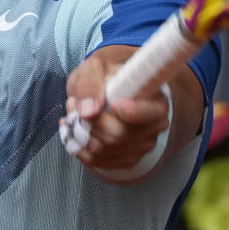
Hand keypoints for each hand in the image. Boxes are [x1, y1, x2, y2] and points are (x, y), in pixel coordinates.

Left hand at [61, 45, 169, 171]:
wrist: (103, 88)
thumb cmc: (103, 75)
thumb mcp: (94, 68)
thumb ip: (91, 85)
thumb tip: (89, 111)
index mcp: (155, 100)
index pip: (150, 114)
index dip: (129, 113)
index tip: (113, 105)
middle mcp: (154, 126)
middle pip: (117, 135)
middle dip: (87, 122)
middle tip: (73, 103)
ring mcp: (141, 145)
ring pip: (103, 150)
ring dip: (79, 134)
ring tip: (73, 114)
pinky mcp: (127, 158)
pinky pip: (98, 161)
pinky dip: (80, 148)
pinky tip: (75, 131)